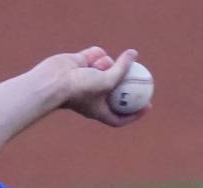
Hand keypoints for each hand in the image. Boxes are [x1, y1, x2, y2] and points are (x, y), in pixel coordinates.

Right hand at [30, 46, 148, 126]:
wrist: (54, 80)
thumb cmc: (80, 88)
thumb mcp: (107, 81)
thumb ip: (122, 69)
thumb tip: (134, 54)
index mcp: (99, 110)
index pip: (120, 117)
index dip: (135, 114)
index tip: (148, 105)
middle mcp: (94, 95)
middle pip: (116, 89)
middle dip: (127, 80)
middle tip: (141, 73)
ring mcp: (87, 79)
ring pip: (107, 66)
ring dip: (106, 64)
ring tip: (98, 65)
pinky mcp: (81, 63)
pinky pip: (96, 56)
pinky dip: (95, 55)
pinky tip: (89, 57)